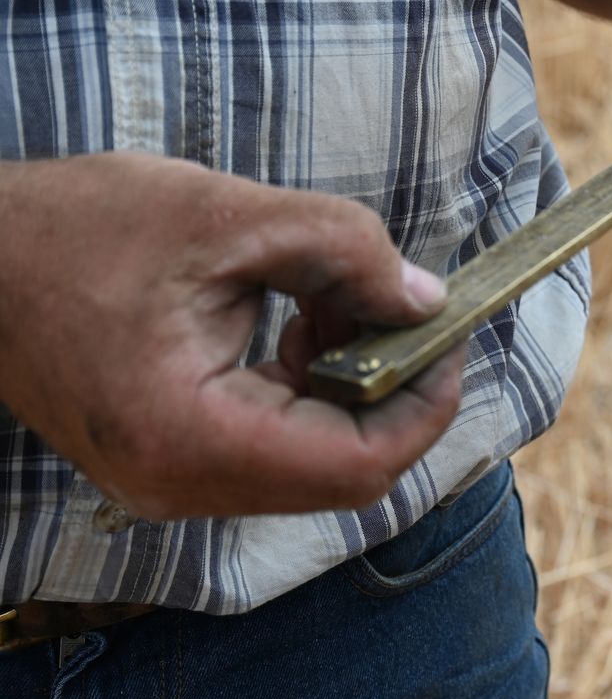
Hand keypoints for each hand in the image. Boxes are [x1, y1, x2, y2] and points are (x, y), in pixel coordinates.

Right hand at [0, 153, 463, 519]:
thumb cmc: (76, 229)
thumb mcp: (226, 215)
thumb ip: (343, 251)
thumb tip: (425, 299)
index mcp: (191, 439)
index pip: (359, 465)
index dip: (426, 403)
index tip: (449, 335)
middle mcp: (182, 483)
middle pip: (345, 467)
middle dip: (392, 383)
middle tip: (401, 304)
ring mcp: (175, 479)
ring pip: (316, 455)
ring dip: (352, 380)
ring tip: (338, 298)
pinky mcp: (175, 456)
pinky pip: (278, 440)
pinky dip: (311, 384)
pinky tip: (299, 319)